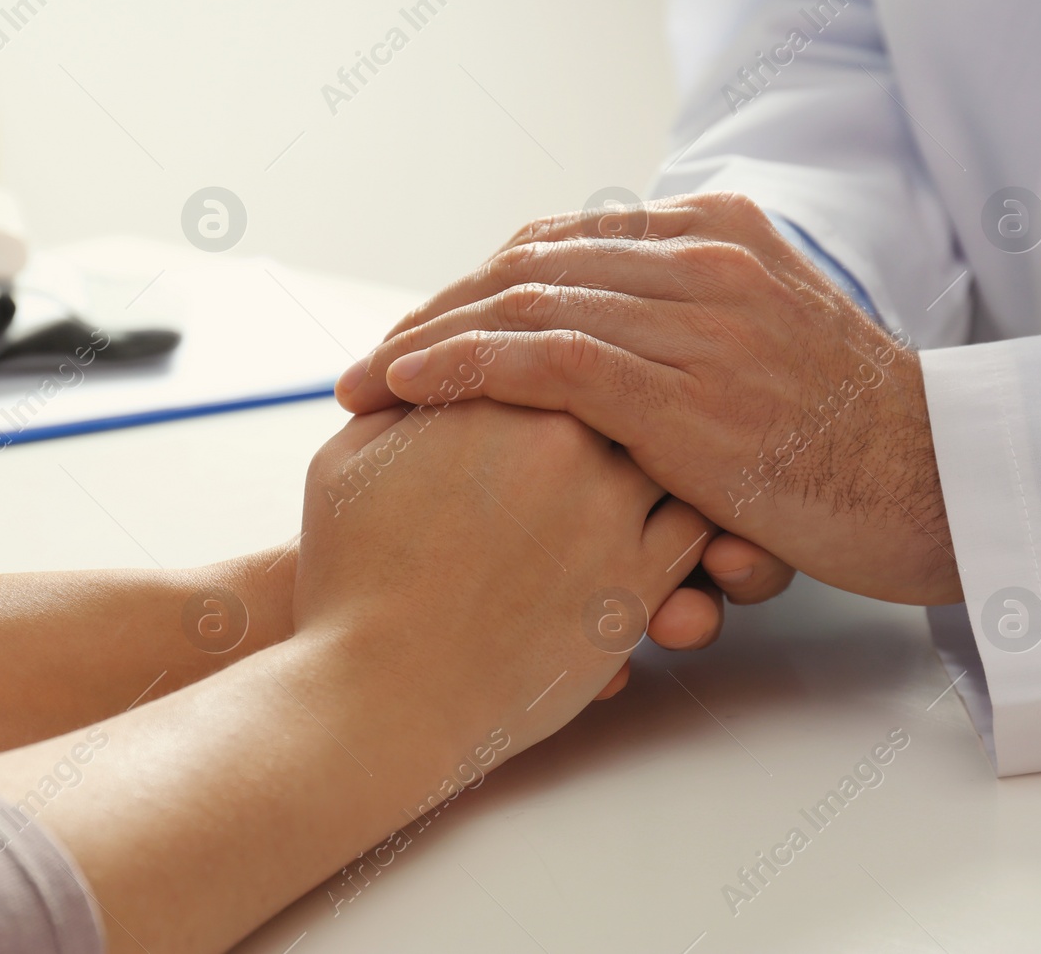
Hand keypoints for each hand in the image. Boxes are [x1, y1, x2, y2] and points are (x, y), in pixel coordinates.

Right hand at [293, 400, 714, 757]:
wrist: (375, 692)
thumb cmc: (348, 581)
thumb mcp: (345, 463)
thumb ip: (398, 403)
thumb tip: (424, 367)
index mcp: (494, 397)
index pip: (559, 348)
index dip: (565, 364)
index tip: (567, 388)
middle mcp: (564, 443)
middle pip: (628, 390)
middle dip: (627, 405)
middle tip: (626, 421)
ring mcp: (608, 513)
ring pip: (676, 458)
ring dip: (672, 460)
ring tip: (664, 469)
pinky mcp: (635, 587)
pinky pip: (696, 537)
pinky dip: (693, 528)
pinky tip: (669, 529)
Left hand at [335, 193, 960, 605]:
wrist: (935, 486)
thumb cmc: (848, 436)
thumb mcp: (779, 338)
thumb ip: (701, 312)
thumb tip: (618, 323)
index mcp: (720, 234)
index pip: (564, 242)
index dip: (481, 284)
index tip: (427, 328)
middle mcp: (701, 259)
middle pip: (528, 263)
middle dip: (438, 310)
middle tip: (375, 357)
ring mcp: (692, 319)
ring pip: (521, 303)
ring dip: (426, 342)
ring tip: (363, 381)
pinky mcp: (680, 390)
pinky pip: (540, 361)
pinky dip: (460, 369)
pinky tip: (405, 389)